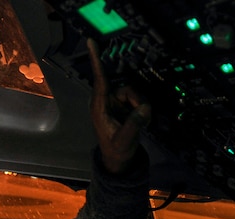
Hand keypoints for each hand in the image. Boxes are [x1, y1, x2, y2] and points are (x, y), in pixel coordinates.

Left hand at [87, 38, 151, 174]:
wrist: (119, 160)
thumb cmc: (116, 151)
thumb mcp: (124, 140)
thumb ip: (134, 124)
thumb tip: (144, 109)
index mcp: (100, 107)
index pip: (100, 79)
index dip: (96, 60)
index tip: (91, 42)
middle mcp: (107, 101)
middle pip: (127, 89)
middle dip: (137, 102)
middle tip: (140, 118)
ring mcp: (116, 103)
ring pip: (135, 94)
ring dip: (141, 108)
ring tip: (139, 123)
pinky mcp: (124, 106)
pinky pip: (138, 101)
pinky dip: (142, 111)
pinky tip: (140, 122)